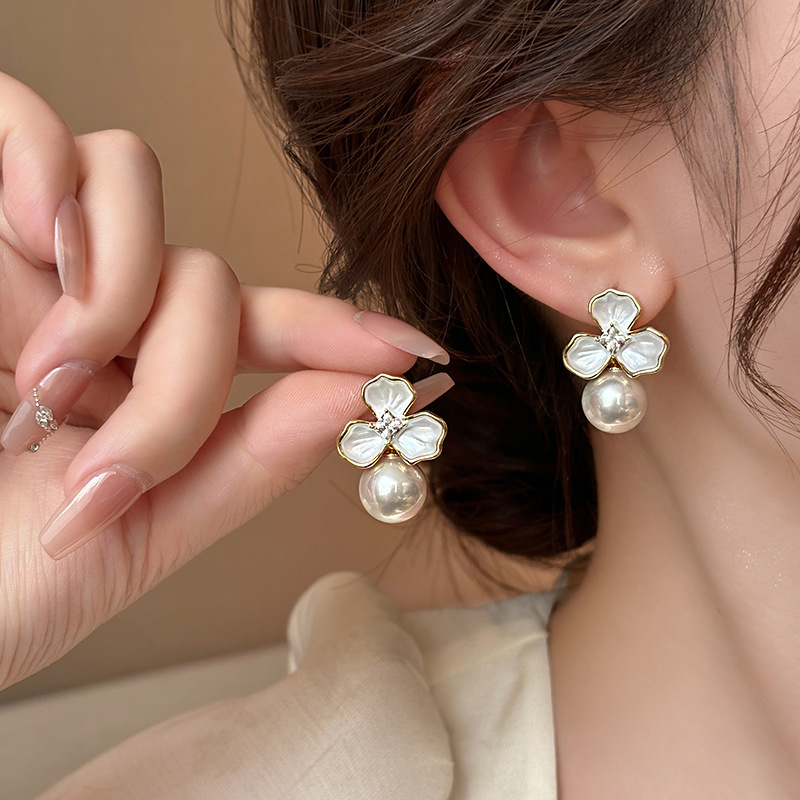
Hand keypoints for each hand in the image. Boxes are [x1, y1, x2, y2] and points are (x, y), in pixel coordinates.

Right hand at [0, 74, 450, 689]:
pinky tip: (30, 244)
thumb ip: (248, 464)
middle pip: (205, 280)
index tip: (415, 352)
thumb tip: (355, 398)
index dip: (339, 329)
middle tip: (111, 469)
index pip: (260, 328)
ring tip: (45, 384)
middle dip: (182, 381)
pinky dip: (41, 171)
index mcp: (142, 379)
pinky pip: (23, 123)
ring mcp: (27, 257)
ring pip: (134, 190)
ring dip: (114, 291)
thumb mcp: (140, 532)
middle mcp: (95, 307)